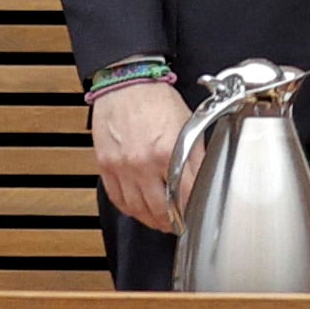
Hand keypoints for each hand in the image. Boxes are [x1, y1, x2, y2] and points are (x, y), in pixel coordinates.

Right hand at [90, 80, 191, 232]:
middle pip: (159, 208)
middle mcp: (142, 163)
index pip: (185, 193)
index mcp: (167, 151)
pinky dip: (130, 209)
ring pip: (137, 209)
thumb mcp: (188, 123)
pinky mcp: (106, 167)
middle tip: (178, 224)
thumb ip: (196, 153)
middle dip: (172, 221)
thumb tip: (204, 176)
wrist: (126, 84)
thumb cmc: (155, 99)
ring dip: (151, 220)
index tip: (195, 215)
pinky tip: (139, 209)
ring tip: (160, 221)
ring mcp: (122, 167)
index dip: (192, 209)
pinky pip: (117, 198)